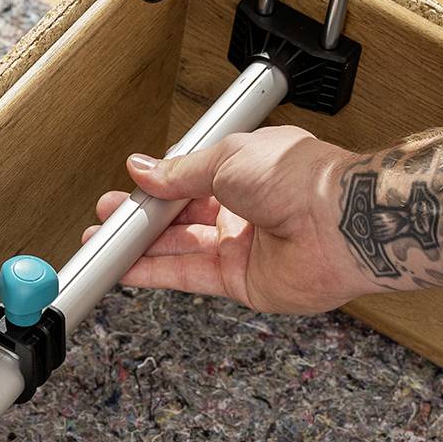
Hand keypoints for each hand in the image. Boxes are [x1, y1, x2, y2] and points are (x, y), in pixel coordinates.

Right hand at [88, 126, 366, 313]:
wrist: (338, 221)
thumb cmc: (300, 178)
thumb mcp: (226, 158)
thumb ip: (180, 172)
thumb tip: (145, 169)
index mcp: (245, 170)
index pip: (189, 181)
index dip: (156, 188)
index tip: (126, 192)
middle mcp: (245, 209)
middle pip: (181, 218)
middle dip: (142, 220)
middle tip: (107, 222)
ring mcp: (243, 247)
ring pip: (180, 249)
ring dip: (141, 248)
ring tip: (104, 246)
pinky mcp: (243, 282)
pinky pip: (189, 277)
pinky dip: (156, 274)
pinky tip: (127, 270)